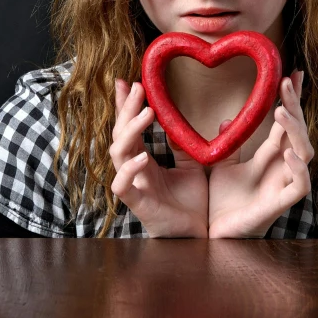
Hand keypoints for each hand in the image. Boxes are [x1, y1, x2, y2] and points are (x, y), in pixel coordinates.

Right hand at [110, 79, 208, 237]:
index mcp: (145, 160)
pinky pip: (122, 186)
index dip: (126, 105)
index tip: (127, 81)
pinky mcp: (139, 204)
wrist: (200, 236)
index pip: (130, 127)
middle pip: (120, 134)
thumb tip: (195, 118)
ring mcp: (135, 186)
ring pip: (117, 154)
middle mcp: (135, 170)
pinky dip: (128, 170)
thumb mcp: (194, 166)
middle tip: (137, 87)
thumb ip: (188, 144)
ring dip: (130, 131)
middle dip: (126, 110)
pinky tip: (142, 155)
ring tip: (146, 113)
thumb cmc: (193, 204)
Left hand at [207, 70, 313, 237]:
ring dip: (295, 131)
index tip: (291, 73)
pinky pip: (300, 187)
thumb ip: (227, 143)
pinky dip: (298, 170)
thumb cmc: (224, 203)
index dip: (290, 99)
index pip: (284, 123)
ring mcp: (283, 185)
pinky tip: (290, 153)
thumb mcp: (222, 165)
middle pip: (297, 132)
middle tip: (286, 82)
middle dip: (294, 106)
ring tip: (282, 112)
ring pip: (304, 154)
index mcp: (269, 157)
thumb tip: (226, 120)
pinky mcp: (279, 206)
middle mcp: (281, 168)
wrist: (215, 236)